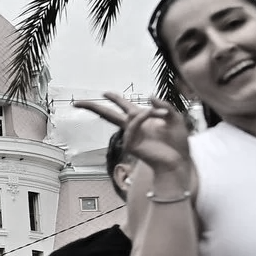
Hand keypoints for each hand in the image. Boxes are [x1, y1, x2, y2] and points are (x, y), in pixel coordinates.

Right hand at [73, 92, 191, 182]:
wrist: (178, 161)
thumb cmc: (178, 143)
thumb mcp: (176, 119)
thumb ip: (165, 106)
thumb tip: (149, 96)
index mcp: (142, 120)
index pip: (124, 107)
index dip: (115, 99)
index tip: (104, 93)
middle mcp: (133, 128)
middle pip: (108, 115)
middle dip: (92, 107)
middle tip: (76, 102)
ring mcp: (131, 137)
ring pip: (126, 118)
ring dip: (147, 113)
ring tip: (164, 116)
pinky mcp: (131, 145)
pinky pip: (132, 126)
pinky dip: (142, 118)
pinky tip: (152, 115)